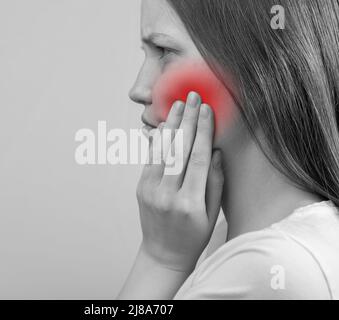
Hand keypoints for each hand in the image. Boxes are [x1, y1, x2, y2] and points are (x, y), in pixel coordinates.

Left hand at [137, 91, 223, 272]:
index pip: (199, 158)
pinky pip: (150, 159)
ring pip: (162, 151)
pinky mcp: (141, 188)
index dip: (204, 131)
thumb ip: (214, 182)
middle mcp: (167, 194)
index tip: (207, 110)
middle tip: (193, 97)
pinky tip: (164, 125)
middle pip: (179, 149)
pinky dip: (158, 140)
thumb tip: (214, 151)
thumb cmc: (192, 236)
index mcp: (190, 202)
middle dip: (187, 120)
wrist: (163, 253)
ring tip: (178, 105)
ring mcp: (150, 190)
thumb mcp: (212, 214)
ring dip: (171, 125)